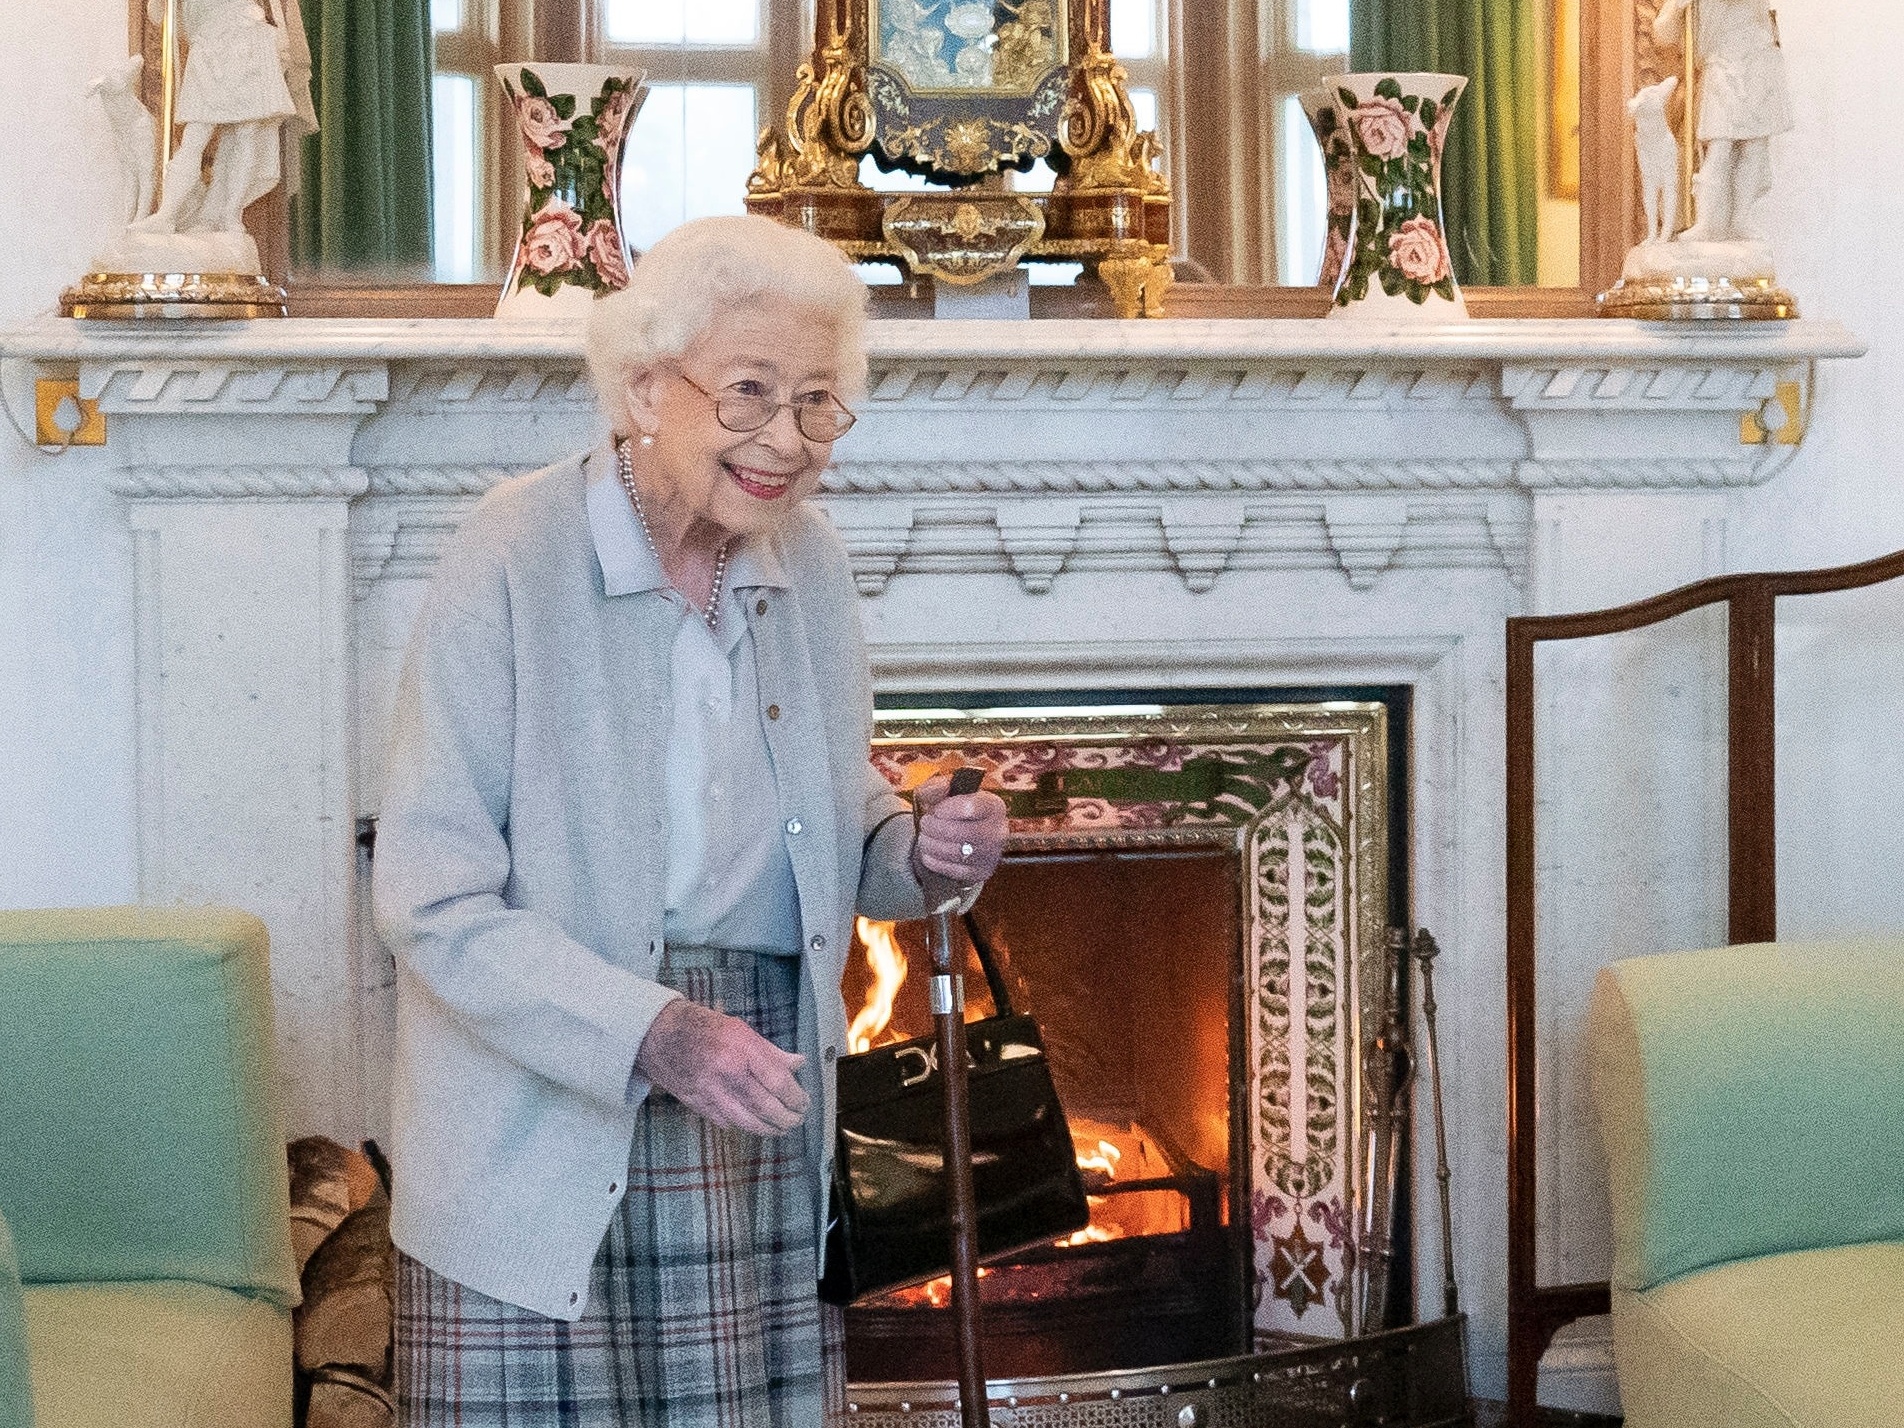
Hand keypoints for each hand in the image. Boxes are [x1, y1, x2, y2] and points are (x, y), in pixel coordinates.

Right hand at [633, 998, 808, 1136]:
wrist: (659, 1034)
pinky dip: (742, 1126)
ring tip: (781, 1129)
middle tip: (797, 1120)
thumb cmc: (703, 1027)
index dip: (796, 1097)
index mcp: (742, 1050)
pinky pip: (726, 1123)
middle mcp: (728, 1073)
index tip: (804, 1102)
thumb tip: (798, 1063)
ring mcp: (710, 1092)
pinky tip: (752, 1124)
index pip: (779, 1082)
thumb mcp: (741, 1030)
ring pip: (747, 1122)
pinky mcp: (697, 1104)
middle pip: (766, 1107)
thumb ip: (771, 1051)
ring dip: (769, 1129)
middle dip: (787, 1118)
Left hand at [912, 775, 1009, 884]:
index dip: (948, 809)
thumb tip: (941, 786)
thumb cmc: (952, 811)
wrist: (960, 837)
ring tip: (924, 838)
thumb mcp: (942, 794)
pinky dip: (936, 862)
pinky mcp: (982, 872)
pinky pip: (955, 870)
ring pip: (958, 853)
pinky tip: (928, 853)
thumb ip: (937, 786)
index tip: (936, 809)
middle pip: (964, 833)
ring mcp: (992, 854)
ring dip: (933, 845)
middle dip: (936, 828)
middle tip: (925, 824)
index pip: (971, 808)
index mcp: (993, 805)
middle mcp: (999, 830)